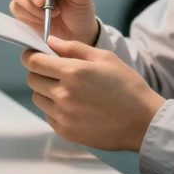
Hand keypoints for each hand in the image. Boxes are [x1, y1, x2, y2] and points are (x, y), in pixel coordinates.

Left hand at [21, 37, 165, 151]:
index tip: (35, 55)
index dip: (31, 55)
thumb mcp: (104, 58)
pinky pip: (48, 115)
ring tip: (67, 90)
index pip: (34, 61)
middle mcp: (64, 94)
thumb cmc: (127, 87)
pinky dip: (55, 109)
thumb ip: (74, 48)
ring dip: (46, 91)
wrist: (142, 122)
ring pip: (38, 98)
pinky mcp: (66, 131)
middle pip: (32, 79)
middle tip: (55, 71)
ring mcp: (63, 115)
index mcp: (72, 72)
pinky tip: (74, 106)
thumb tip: (51, 41)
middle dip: (40, 72)